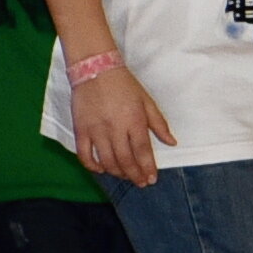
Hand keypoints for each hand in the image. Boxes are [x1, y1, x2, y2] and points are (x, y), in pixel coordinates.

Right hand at [65, 61, 169, 184]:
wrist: (95, 70)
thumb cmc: (124, 85)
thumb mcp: (147, 101)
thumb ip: (159, 124)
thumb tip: (172, 142)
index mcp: (134, 121)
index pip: (143, 151)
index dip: (148, 168)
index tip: (152, 179)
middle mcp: (115, 128)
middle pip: (125, 159)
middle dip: (134, 174)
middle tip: (140, 183)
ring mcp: (96, 130)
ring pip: (106, 160)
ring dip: (117, 172)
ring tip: (125, 177)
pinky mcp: (80, 129)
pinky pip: (84, 154)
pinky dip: (91, 165)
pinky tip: (100, 170)